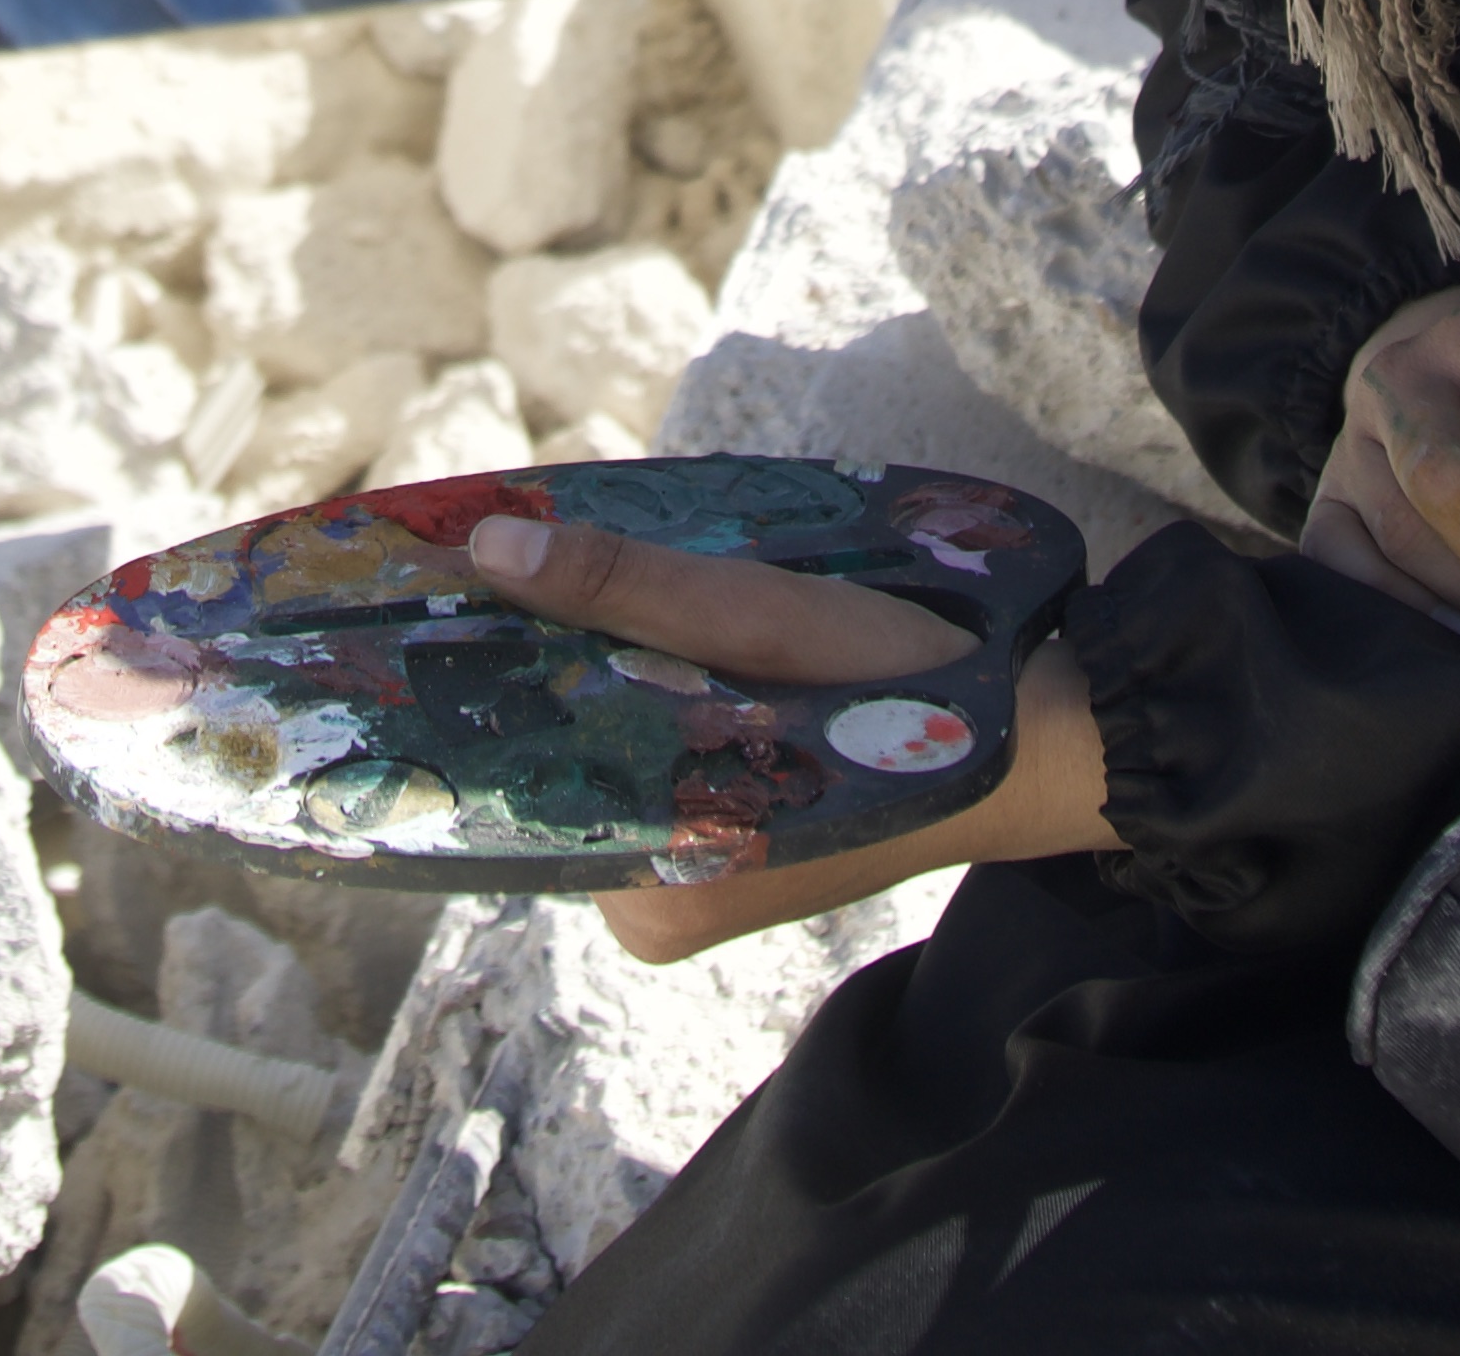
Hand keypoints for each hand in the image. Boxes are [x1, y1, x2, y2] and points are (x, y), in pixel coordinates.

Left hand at [440, 510, 1116, 968]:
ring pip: (594, 755)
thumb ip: (628, 588)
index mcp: (649, 885)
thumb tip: (491, 550)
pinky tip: (638, 626)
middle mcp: (653, 909)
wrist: (1031, 738)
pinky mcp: (717, 854)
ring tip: (568, 578)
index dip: (475, 678)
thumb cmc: (907, 685)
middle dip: (537, 664)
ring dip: (590, 670)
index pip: (513, 779)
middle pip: (551, 765)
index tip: (429, 597)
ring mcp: (687, 889)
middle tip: (508, 561)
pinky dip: (636, 693)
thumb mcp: (764, 619)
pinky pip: (639, 761)